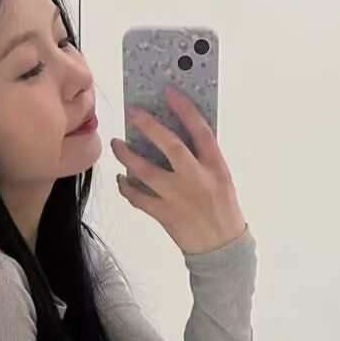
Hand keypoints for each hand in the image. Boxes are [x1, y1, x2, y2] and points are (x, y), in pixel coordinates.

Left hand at [110, 85, 246, 254]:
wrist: (222, 248)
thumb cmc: (223, 208)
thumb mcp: (221, 178)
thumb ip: (203, 158)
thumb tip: (174, 135)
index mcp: (215, 167)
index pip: (201, 131)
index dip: (184, 109)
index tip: (169, 92)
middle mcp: (197, 179)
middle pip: (171, 146)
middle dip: (149, 126)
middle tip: (132, 112)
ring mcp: (179, 198)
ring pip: (146, 172)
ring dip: (127, 156)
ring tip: (116, 144)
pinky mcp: (165, 215)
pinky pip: (138, 198)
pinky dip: (126, 187)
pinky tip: (122, 179)